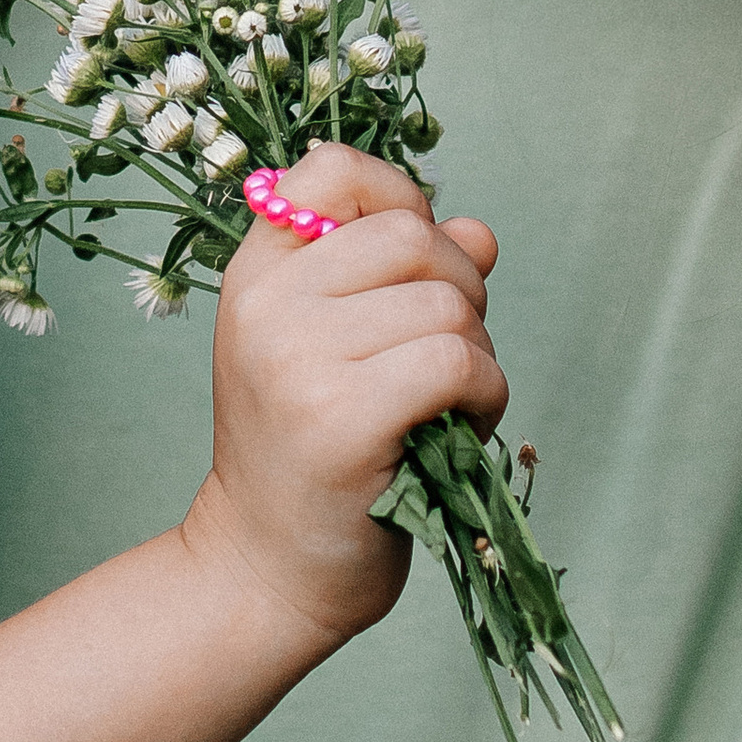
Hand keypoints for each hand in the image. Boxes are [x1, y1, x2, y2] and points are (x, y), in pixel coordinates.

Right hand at [186, 141, 506, 646]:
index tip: (411, 262)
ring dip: (478, 356)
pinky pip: (459, 363)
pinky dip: (486, 395)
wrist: (265, 571)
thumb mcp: (332, 344)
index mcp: (254, 273)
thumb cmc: (310, 454)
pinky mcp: (344, 420)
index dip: (398, 197)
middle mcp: (266, 306)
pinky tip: (459, 430)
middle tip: (444, 353)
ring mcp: (299, 361)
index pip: (333, 169)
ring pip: (448, 305)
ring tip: (446, 404)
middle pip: (412, 236)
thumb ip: (400, 276)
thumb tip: (479, 232)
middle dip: (458, 287)